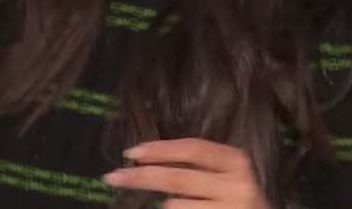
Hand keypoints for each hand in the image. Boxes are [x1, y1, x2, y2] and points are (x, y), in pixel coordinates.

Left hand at [102, 138, 270, 208]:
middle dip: (141, 177)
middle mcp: (237, 186)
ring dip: (166, 205)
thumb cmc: (239, 198)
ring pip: (176, 206)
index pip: (192, 148)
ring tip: (175, 203)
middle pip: (177, 178)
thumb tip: (147, 158)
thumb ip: (195, 166)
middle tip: (112, 177)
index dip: (160, 149)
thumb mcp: (225, 175)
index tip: (131, 152)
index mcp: (237, 162)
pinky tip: (176, 208)